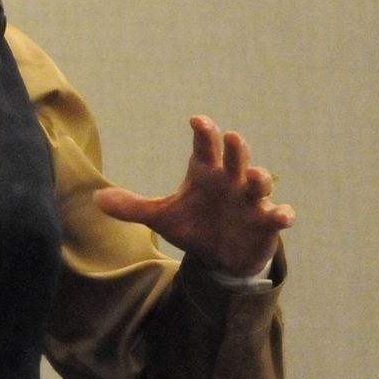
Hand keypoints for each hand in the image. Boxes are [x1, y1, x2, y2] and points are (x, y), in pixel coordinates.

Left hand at [92, 115, 293, 277]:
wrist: (221, 257)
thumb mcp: (162, 217)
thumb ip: (133, 207)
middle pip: (235, 158)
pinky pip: (278, 215)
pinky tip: (280, 216)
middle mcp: (230, 180)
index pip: (205, 147)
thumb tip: (96, 199)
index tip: (197, 121)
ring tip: (253, 176)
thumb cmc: (195, 226)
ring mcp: (250, 201)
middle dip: (235, 149)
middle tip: (232, 138)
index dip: (204, 132)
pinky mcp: (266, 223)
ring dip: (259, 177)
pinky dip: (282, 214)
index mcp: (206, 172)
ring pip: (259, 182)